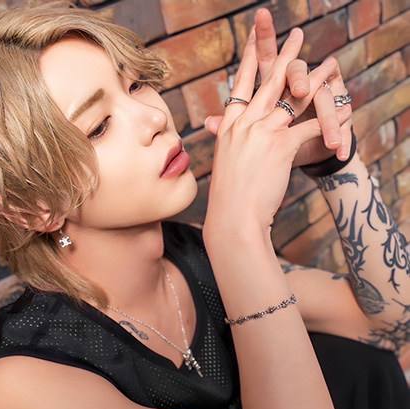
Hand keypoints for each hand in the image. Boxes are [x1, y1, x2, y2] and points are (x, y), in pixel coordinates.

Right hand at [203, 24, 344, 236]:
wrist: (232, 218)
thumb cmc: (228, 199)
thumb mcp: (224, 164)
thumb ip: (227, 142)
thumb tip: (219, 130)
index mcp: (228, 128)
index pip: (239, 86)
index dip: (248, 61)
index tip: (254, 40)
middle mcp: (243, 125)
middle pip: (268, 83)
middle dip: (285, 56)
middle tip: (297, 36)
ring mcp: (261, 133)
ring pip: (294, 99)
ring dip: (315, 81)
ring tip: (329, 65)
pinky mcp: (281, 147)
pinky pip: (309, 127)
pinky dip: (329, 121)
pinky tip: (342, 115)